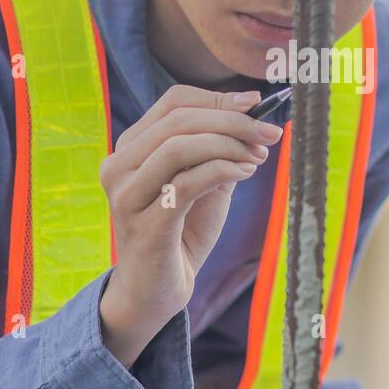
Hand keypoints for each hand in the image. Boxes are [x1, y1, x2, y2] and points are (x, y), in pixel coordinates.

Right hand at [97, 85, 283, 361]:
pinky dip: (222, 171)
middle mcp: (119, 166)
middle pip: (179, 121)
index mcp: (130, 148)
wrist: (157, 290)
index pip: (174, 103)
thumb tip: (253, 115)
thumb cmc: (181, 232)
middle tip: (269, 132)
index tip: (256, 103)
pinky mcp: (145, 224)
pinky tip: (245, 173)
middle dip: (232, 121)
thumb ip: (218, 149)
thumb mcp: (202, 182)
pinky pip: (187, 183)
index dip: (218, 98)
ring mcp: (127, 196)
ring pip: (179, 147)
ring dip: (228, 145)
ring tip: (258, 156)